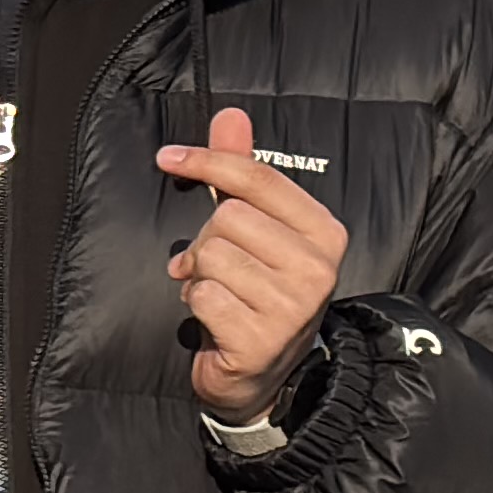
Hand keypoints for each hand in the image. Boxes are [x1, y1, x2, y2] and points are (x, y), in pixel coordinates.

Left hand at [153, 103, 349, 410]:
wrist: (263, 375)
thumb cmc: (258, 295)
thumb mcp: (259, 231)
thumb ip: (244, 174)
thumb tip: (230, 116)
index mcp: (323, 231)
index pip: (257, 178)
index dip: (208, 160)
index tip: (169, 156)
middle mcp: (317, 266)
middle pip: (228, 217)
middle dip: (205, 241)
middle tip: (214, 267)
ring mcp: (293, 305)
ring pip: (212, 255)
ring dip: (199, 275)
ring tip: (217, 293)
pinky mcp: (262, 338)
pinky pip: (203, 295)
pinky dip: (196, 305)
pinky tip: (215, 319)